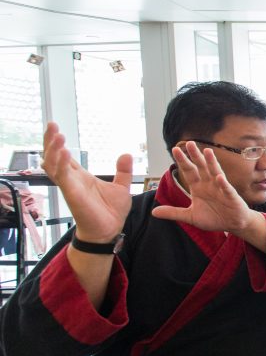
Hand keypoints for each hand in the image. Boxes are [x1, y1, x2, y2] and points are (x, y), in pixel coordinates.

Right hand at [42, 122, 131, 241]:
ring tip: (57, 135)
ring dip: (53, 149)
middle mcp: (72, 179)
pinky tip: (63, 152)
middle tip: (51, 125)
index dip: (58, 142)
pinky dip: (61, 164)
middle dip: (50, 141)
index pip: (64, 156)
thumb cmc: (110, 212)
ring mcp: (70, 186)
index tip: (56, 127)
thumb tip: (126, 154)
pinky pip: (62, 176)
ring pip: (53, 164)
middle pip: (53, 156)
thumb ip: (123, 171)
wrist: (109, 230)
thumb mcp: (121, 187)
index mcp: (80, 176)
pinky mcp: (72, 194)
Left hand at [151, 142, 256, 234]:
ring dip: (212, 162)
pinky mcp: (231, 197)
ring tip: (207, 152)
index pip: (189, 171)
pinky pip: (227, 189)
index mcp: (198, 187)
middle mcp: (209, 184)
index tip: (175, 149)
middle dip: (195, 156)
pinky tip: (220, 177)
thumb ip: (173, 212)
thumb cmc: (213, 218)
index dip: (182, 161)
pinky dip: (223, 184)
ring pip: (215, 172)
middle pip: (201, 167)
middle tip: (189, 143)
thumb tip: (154, 212)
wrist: (232, 225)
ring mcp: (221, 189)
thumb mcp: (190, 217)